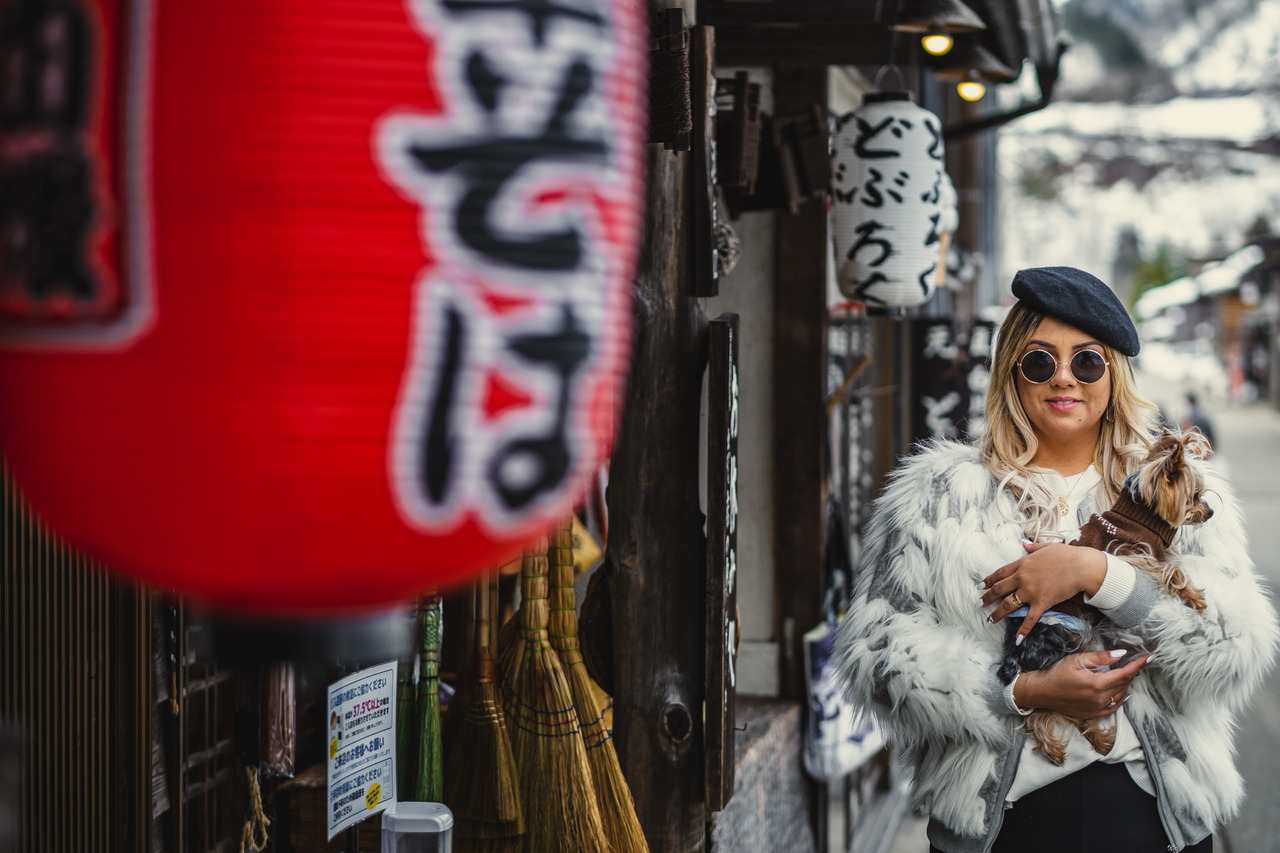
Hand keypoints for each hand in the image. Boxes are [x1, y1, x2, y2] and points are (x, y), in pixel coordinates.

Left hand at [979, 542, 1107, 642]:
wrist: (1081, 566)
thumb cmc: (1066, 555)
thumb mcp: (1046, 546)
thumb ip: (1032, 548)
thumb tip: (1023, 544)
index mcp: (1022, 564)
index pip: (1000, 573)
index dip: (989, 580)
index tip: (980, 586)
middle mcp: (1022, 578)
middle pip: (1000, 589)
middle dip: (987, 597)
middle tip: (979, 604)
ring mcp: (1031, 591)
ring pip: (1008, 604)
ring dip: (997, 614)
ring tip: (989, 620)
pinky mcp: (1042, 602)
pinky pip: (1030, 618)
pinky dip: (1023, 629)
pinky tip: (1018, 639)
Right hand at [1014, 649, 1149, 717]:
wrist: (1041, 691)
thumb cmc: (1056, 672)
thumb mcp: (1077, 660)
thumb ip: (1100, 657)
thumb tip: (1121, 654)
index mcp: (1097, 684)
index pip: (1124, 674)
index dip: (1136, 665)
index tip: (1146, 657)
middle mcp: (1099, 698)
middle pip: (1123, 684)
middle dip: (1131, 672)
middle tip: (1135, 662)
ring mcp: (1096, 708)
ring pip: (1119, 695)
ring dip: (1126, 684)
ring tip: (1127, 674)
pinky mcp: (1092, 714)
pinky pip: (1112, 707)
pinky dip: (1120, 699)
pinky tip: (1122, 693)